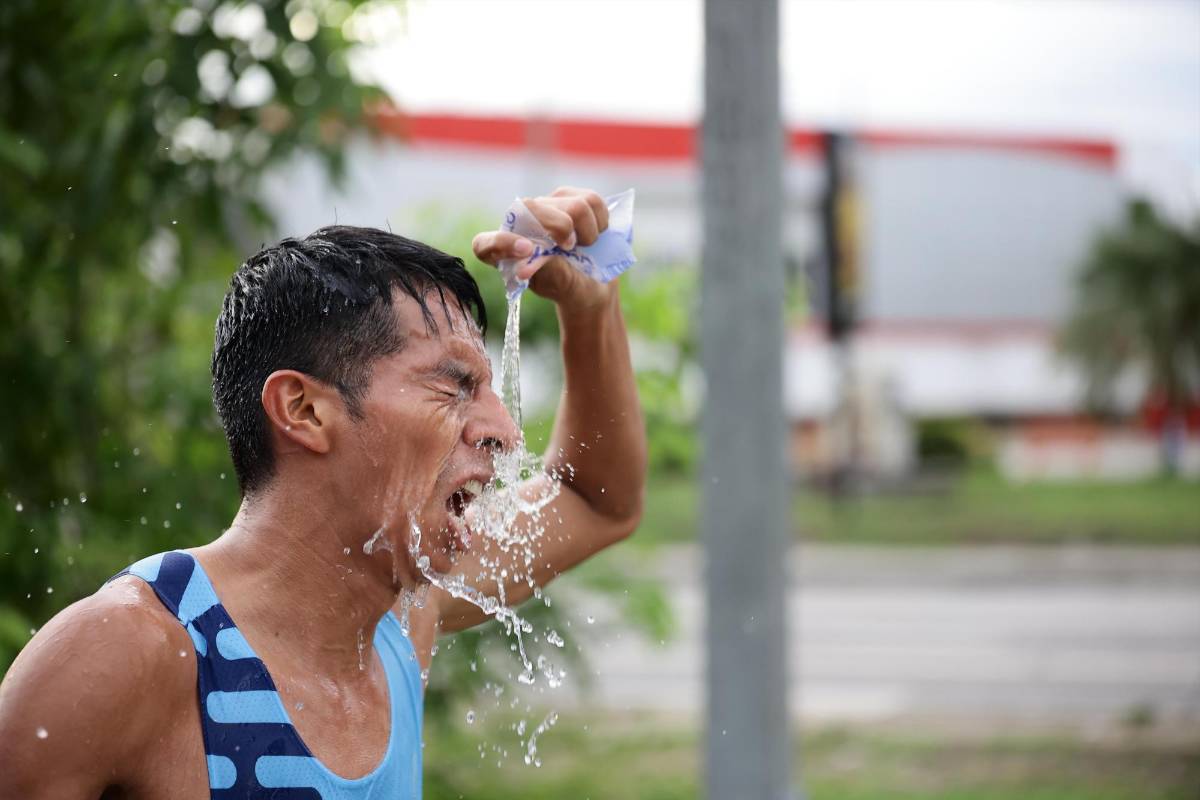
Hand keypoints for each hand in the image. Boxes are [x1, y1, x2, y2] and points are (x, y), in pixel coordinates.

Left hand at [472, 187, 614, 308]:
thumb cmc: (567, 286)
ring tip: (585, 246)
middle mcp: (520, 223)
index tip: (527, 250)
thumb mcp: (555, 284)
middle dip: (559, 226)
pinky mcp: (570, 197)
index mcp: (504, 251)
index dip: (501, 242)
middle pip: (532, 207)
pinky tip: (596, 233)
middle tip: (571, 247)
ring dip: (588, 232)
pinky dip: (601, 222)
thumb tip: (529, 263)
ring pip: (574, 206)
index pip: (485, 244)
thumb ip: (544, 270)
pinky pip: (592, 200)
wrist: (591, 283)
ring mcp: (546, 206)